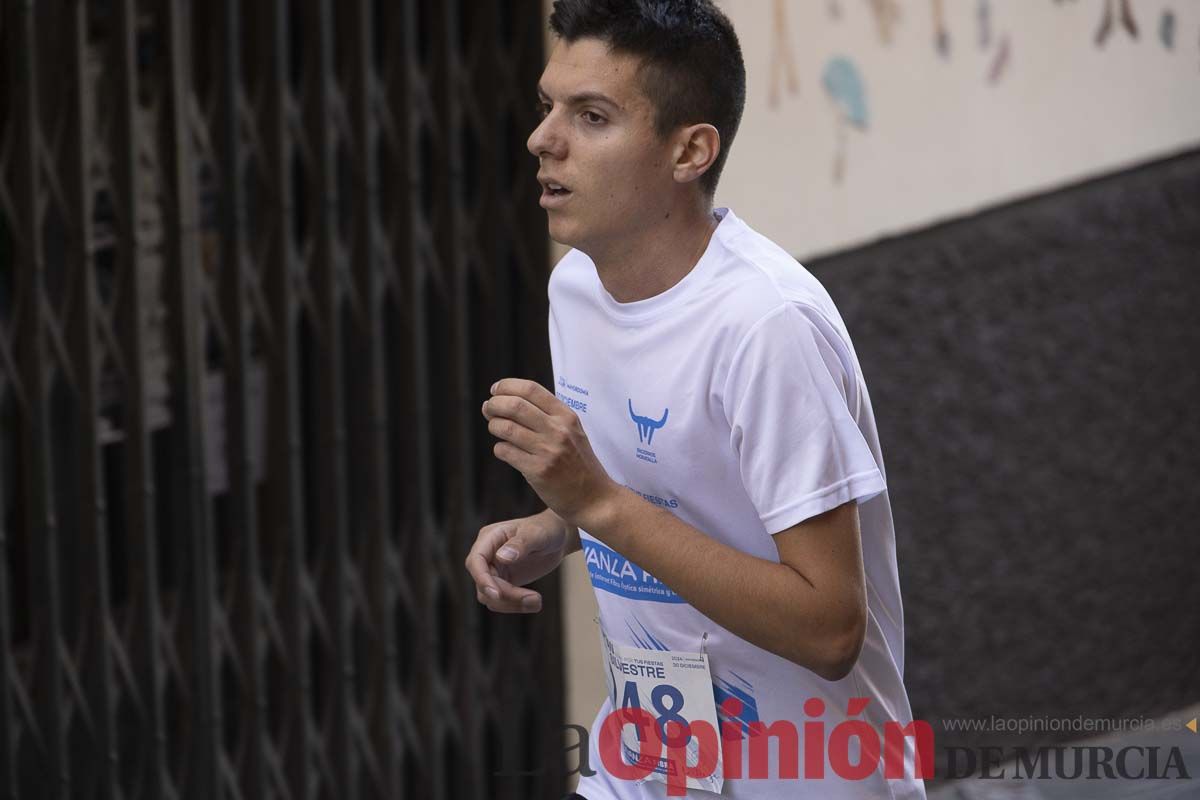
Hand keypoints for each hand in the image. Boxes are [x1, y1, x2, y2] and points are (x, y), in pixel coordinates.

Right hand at [465, 510, 568, 612]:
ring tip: (537, 601)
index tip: (496, 595)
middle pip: (483, 584)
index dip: (482, 579)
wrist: (557, 538)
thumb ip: (521, 543)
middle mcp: (487, 555)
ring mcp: (494, 570)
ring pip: (490, 597)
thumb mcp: (537, 534)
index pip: (475, 561)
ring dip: (512, 604)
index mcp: (489, 538)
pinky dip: (516, 605)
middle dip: (506, 595)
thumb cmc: (546, 529)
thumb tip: (502, 557)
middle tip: (535, 598)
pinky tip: (535, 602)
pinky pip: (501, 601)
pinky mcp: (503, 583)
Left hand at [483, 378, 616, 527]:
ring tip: (495, 428)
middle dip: (494, 404)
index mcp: (567, 416)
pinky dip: (500, 449)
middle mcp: (558, 430)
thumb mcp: (573, 432)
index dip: (507, 386)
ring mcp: (548, 451)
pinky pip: (505, 451)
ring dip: (494, 426)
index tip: (495, 390)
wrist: (595, 499)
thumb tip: (510, 400)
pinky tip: (506, 451)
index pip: (531, 389)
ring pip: (506, 428)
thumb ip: (549, 416)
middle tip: (488, 409)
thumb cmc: (579, 464)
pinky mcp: (538, 471)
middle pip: (514, 405)